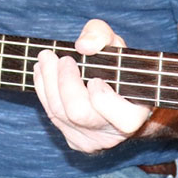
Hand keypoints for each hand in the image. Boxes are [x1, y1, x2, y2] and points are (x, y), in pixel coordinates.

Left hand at [33, 19, 150, 152]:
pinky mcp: (74, 140)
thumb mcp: (115, 43)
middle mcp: (113, 135)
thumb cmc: (117, 66)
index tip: (94, 78)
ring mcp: (91, 141)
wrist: (115, 94)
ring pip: (59, 115)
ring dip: (48, 83)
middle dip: (65, 82)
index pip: (122, 118)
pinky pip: (53, 117)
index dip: (103, 99)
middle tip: (60, 58)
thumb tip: (83, 46)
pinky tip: (42, 73)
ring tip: (45, 58)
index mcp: (135, 116)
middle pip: (79, 114)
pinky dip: (44, 91)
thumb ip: (101, 36)